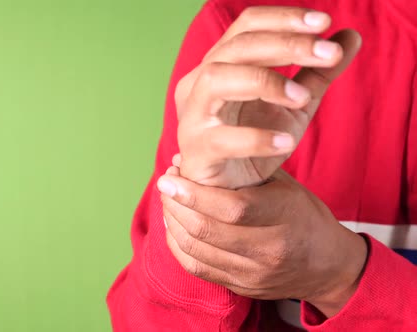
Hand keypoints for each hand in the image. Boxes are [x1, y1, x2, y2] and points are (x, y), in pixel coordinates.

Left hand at [157, 165, 367, 316]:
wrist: (328, 266)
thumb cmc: (303, 215)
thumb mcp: (284, 185)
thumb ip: (241, 170)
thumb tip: (190, 155)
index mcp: (284, 216)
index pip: (232, 207)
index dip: (194, 192)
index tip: (170, 176)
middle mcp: (269, 249)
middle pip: (207, 230)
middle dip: (176, 204)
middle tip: (165, 184)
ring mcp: (254, 273)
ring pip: (196, 251)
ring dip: (172, 223)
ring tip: (167, 202)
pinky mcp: (242, 287)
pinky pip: (198, 268)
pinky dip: (178, 245)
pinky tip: (173, 226)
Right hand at [174, 7, 361, 187]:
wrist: (236, 189)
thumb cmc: (258, 142)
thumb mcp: (295, 104)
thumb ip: (318, 72)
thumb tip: (351, 36)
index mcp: (220, 65)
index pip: (247, 26)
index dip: (284, 19)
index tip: (325, 23)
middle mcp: (199, 83)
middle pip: (236, 47)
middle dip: (286, 45)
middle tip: (329, 53)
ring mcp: (193, 116)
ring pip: (216, 79)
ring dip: (265, 81)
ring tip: (303, 97)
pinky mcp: (195, 150)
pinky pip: (221, 138)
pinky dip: (255, 138)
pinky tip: (287, 141)